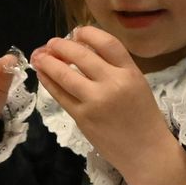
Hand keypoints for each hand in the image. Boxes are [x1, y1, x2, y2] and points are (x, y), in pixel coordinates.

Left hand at [30, 27, 185, 184]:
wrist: (146, 152)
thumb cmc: (143, 117)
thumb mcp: (137, 84)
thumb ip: (115, 67)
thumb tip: (84, 49)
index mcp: (130, 72)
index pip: (106, 43)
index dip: (88, 33)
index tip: (76, 32)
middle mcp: (112, 84)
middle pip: (80, 55)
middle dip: (61, 45)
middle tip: (51, 43)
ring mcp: (95, 101)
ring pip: (64, 75)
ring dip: (48, 62)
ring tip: (39, 55)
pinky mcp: (82, 118)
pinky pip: (60, 95)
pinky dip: (48, 82)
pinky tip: (43, 74)